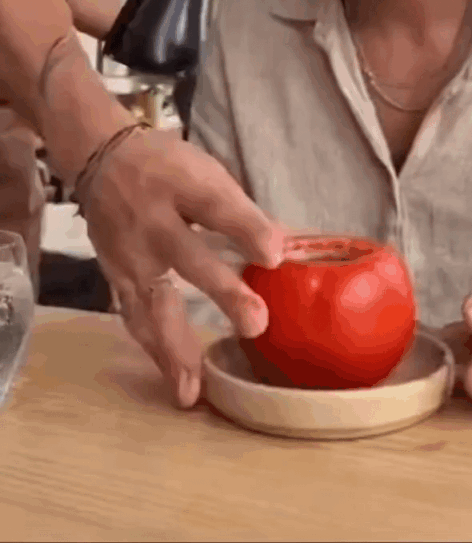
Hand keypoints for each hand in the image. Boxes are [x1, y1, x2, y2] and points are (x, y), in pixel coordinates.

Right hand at [76, 128, 284, 408]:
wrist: (104, 158)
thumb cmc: (168, 167)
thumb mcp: (207, 172)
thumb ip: (243, 212)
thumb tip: (290, 246)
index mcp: (183, 183)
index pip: (217, 206)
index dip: (247, 230)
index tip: (275, 256)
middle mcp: (153, 219)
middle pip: (187, 256)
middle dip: (221, 292)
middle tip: (256, 324)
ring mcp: (129, 251)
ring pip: (151, 302)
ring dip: (174, 347)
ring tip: (194, 390)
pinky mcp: (114, 274)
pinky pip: (134, 317)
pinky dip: (155, 350)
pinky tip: (174, 380)